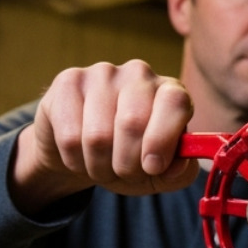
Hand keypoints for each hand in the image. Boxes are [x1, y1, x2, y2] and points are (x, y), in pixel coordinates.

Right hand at [10, 60, 197, 214]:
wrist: (82, 148)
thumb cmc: (130, 157)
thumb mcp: (160, 173)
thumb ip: (179, 172)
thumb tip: (177, 165)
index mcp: (171, 91)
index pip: (175, 103)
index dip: (163, 139)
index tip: (153, 167)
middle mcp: (139, 74)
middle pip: (132, 123)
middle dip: (127, 164)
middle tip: (124, 173)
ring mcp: (102, 74)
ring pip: (98, 136)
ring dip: (99, 166)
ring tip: (102, 166)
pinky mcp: (68, 82)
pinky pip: (69, 136)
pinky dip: (75, 160)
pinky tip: (79, 155)